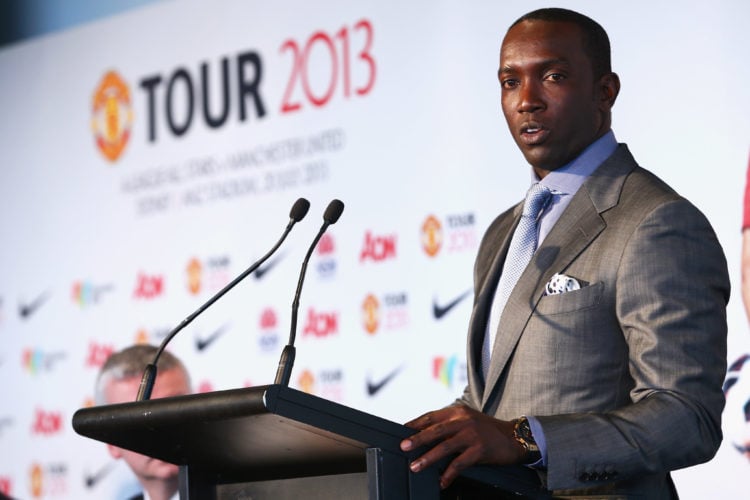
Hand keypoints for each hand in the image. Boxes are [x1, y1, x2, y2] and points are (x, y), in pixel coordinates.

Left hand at [399, 405, 525, 488]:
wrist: (514, 437)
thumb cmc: (487, 430)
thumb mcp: (468, 420)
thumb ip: (449, 424)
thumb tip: (424, 434)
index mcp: (458, 412)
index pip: (432, 416)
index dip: (416, 423)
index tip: (402, 431)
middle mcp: (464, 421)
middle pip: (436, 430)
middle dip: (417, 439)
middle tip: (404, 447)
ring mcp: (472, 435)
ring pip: (445, 447)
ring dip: (428, 458)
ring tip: (416, 466)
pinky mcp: (480, 450)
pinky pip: (460, 463)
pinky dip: (449, 473)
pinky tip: (442, 480)